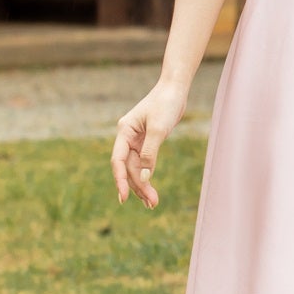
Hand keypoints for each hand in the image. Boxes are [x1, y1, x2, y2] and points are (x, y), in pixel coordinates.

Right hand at [112, 79, 188, 209]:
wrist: (176, 89)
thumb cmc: (166, 104)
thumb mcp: (159, 129)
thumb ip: (150, 154)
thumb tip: (143, 177)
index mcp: (124, 131)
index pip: (118, 161)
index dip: (120, 180)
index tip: (124, 198)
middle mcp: (127, 137)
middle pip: (128, 167)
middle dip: (138, 186)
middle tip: (152, 204)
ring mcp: (136, 140)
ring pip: (136, 167)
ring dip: (143, 184)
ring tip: (153, 203)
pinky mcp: (146, 142)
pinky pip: (144, 163)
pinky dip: (147, 175)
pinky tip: (150, 188)